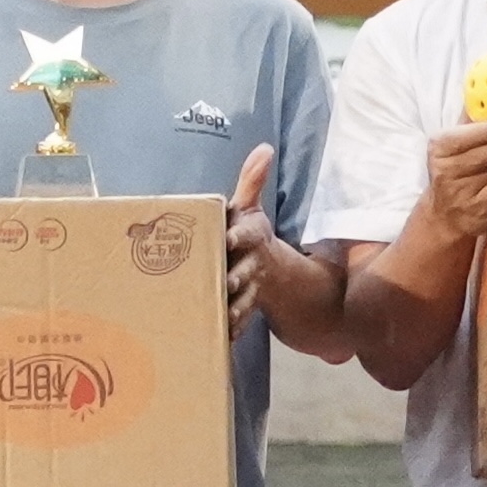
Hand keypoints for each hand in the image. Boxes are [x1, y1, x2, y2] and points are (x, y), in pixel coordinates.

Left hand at [217, 143, 276, 327]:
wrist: (266, 265)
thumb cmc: (244, 232)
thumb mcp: (248, 207)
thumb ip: (252, 180)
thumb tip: (264, 148)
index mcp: (249, 236)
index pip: (246, 234)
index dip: (238, 236)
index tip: (228, 239)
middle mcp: (250, 263)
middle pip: (244, 271)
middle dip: (235, 277)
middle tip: (227, 281)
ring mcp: (248, 288)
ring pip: (243, 300)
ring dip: (234, 308)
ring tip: (223, 317)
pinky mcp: (242, 307)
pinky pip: (238, 321)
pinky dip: (230, 330)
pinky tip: (220, 338)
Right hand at [413, 120, 486, 246]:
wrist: (445, 216)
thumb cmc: (453, 173)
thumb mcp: (451, 148)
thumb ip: (467, 124)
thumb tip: (482, 94)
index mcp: (438, 149)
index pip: (461, 138)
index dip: (484, 131)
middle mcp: (446, 171)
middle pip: (483, 154)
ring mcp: (461, 191)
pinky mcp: (477, 208)